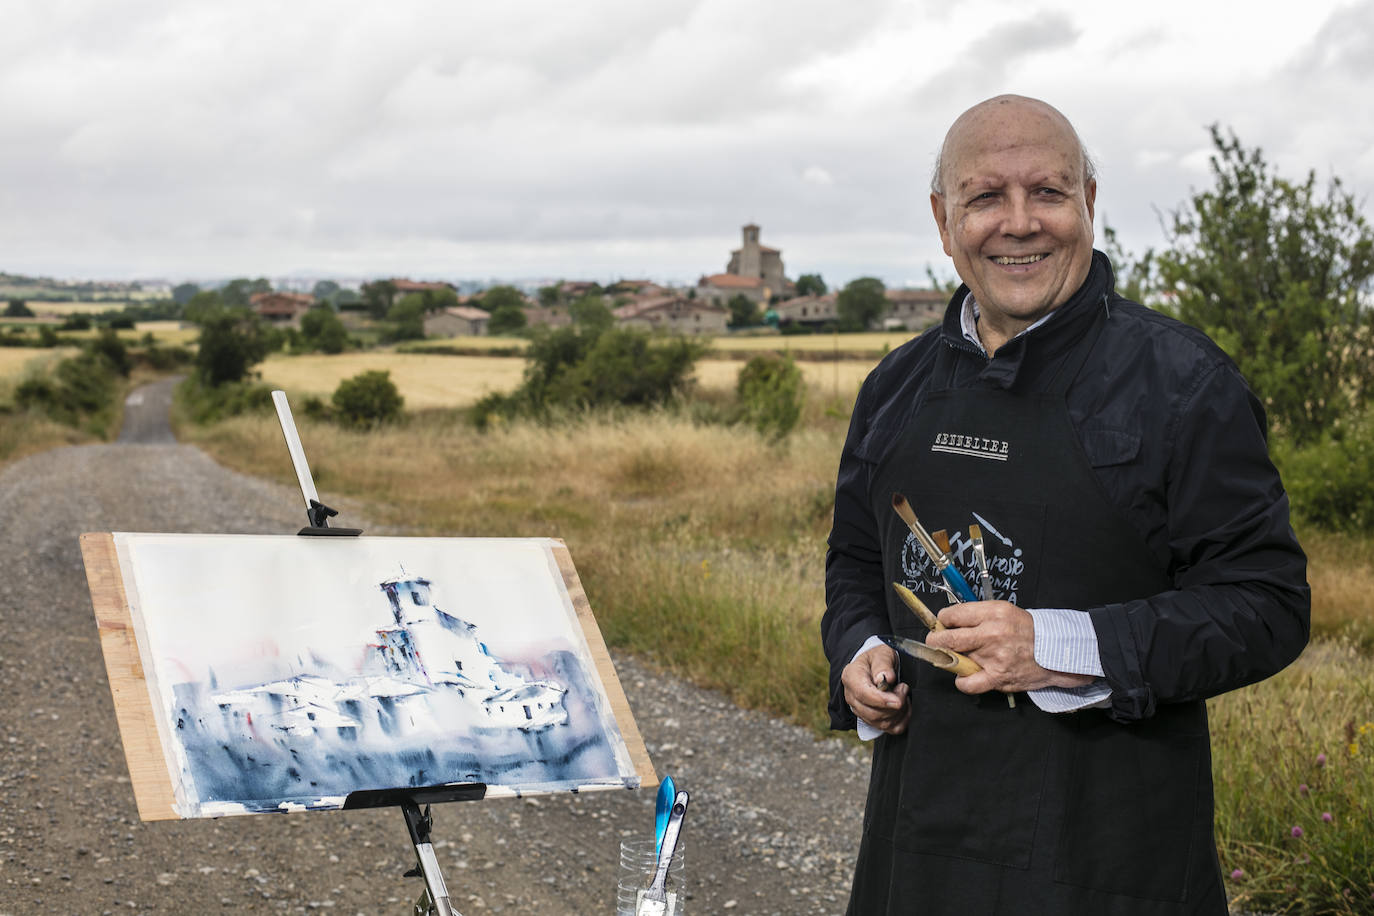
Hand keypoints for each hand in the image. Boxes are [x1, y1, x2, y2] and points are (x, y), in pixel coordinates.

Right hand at [841, 645, 909, 734]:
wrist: (875, 666)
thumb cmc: (878, 658)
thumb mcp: (881, 653)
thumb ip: (883, 664)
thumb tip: (886, 678)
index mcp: (851, 677)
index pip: (863, 694)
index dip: (881, 700)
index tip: (898, 700)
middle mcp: (852, 696)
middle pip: (872, 713)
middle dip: (895, 705)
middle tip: (904, 688)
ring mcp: (860, 710)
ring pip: (881, 723)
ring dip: (899, 712)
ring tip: (903, 694)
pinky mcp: (870, 720)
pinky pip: (888, 729)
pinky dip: (901, 721)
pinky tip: (905, 708)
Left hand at [924, 601, 1094, 694]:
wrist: (1055, 651)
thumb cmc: (1028, 630)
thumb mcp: (1003, 611)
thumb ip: (977, 615)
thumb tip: (949, 623)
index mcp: (992, 613)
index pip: (951, 614)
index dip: (942, 620)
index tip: (943, 625)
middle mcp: (991, 633)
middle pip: (947, 638)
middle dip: (935, 641)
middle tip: (935, 642)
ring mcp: (993, 656)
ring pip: (955, 660)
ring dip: (953, 660)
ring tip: (962, 657)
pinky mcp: (998, 676)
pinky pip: (968, 684)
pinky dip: (962, 682)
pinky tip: (966, 677)